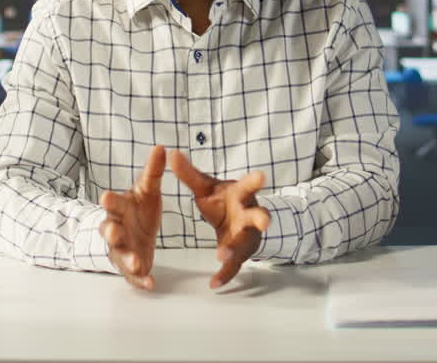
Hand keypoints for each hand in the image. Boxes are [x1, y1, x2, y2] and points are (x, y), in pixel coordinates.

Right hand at [99, 144, 165, 290]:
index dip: (109, 201)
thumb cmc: (138, 210)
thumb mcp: (147, 191)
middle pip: (109, 231)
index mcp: (120, 208)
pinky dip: (141, 280)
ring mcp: (122, 250)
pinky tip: (151, 284)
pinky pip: (134, 276)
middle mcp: (117, 230)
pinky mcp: (131, 268)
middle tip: (114, 232)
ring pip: (120, 255)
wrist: (132, 235)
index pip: (112, 203)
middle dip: (111, 232)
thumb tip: (161, 148)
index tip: (106, 196)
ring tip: (137, 262)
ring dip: (128, 258)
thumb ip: (153, 172)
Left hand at [169, 150, 270, 288]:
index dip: (254, 182)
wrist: (236, 219)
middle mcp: (248, 215)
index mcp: (241, 195)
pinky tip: (215, 283)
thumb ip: (189, 174)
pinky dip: (225, 275)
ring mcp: (246, 236)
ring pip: (244, 245)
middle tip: (264, 221)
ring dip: (235, 251)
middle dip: (261, 218)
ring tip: (221, 256)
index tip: (261, 176)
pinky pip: (234, 266)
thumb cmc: (224, 199)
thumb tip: (171, 153)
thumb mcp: (206, 187)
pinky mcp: (240, 253)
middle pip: (258, 216)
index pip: (248, 186)